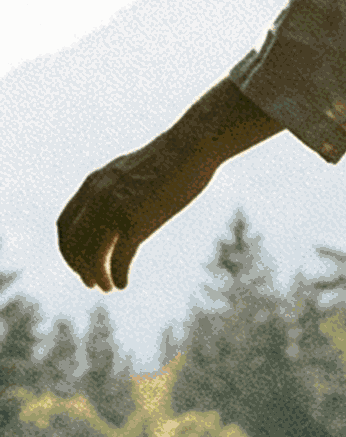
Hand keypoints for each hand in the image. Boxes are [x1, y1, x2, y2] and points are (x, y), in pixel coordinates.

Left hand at [57, 127, 218, 292]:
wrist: (190, 148)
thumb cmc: (169, 160)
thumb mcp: (131, 172)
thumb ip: (116, 188)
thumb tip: (118, 204)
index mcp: (92, 184)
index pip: (64, 224)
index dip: (68, 249)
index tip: (80, 263)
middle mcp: (97, 197)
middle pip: (73, 243)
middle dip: (79, 268)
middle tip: (92, 283)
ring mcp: (114, 209)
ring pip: (92, 255)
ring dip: (97, 277)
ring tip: (108, 288)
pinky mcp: (136, 221)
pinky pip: (119, 259)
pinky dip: (117, 276)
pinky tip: (123, 284)